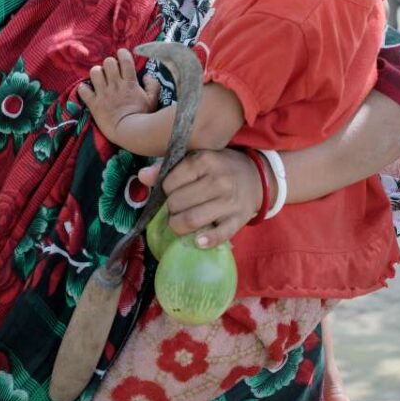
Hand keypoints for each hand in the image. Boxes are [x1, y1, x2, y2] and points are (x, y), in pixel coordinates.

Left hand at [76, 49, 158, 139]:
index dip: (122, 53)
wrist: (129, 132)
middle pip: (108, 62)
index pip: (124, 59)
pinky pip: (83, 90)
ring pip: (94, 72)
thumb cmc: (143, 117)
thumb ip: (153, 85)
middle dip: (109, 65)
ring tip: (99, 80)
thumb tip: (147, 76)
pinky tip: (88, 92)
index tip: (121, 56)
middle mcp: (115, 84)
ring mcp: (103, 93)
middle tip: (111, 72)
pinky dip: (84, 89)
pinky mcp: (94, 103)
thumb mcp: (153, 100)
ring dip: (96, 74)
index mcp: (130, 82)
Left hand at [141, 148, 262, 249]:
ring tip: (180, 222)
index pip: (169, 183)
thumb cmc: (220, 167)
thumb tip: (143, 176)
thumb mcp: (197, 159)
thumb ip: (168, 167)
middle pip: (177, 203)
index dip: (165, 190)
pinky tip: (198, 241)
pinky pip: (219, 235)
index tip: (172, 191)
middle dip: (171, 209)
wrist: (257, 177)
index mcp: (205, 160)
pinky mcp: (238, 220)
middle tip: (176, 207)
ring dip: (179, 226)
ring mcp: (229, 201)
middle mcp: (218, 180)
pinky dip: (205, 241)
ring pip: (192, 220)